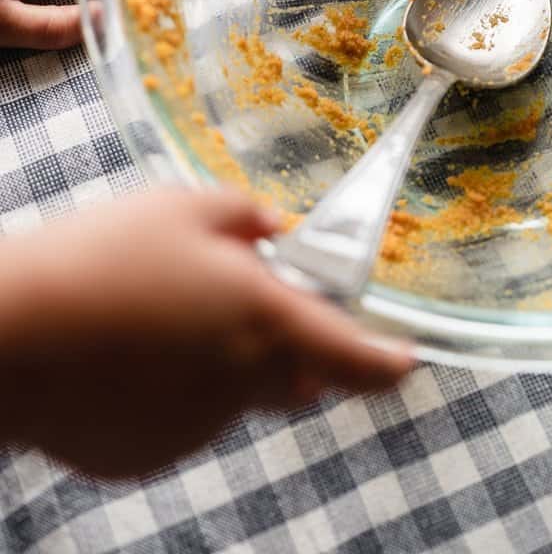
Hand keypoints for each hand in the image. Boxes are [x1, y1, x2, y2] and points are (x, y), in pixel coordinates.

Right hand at [0, 188, 413, 477]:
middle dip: (287, 348)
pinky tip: (126, 357)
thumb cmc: (102, 257)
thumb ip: (245, 216)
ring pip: (234, 396)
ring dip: (220, 364)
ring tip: (154, 319)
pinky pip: (183, 420)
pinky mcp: (151, 454)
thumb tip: (274, 231)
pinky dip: (172, 393)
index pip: (354, 360)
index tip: (403, 362)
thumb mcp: (183, 206)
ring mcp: (196, 427)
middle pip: (296, 379)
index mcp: (264, 319)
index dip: (387, 364)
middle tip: (235, 302)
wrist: (11, 334)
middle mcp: (242, 383)